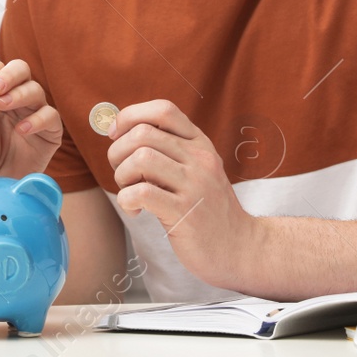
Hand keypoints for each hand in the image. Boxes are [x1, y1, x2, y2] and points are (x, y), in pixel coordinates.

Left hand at [0, 58, 62, 177]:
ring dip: (20, 94)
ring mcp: (34, 116)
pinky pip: (51, 117)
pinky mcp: (49, 134)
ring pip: (37, 90)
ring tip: (3, 106)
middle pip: (22, 72)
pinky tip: (22, 129)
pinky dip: (38, 119)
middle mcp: (17, 102)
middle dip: (10, 75)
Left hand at [107, 100, 257, 287]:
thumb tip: (122, 133)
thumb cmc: (207, 209)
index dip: (130, 116)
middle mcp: (199, 159)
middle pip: (143, 134)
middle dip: (117, 152)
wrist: (240, 246)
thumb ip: (169, 151)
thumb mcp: (196, 170)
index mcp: (200, 144)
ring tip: (129, 191)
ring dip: (122, 176)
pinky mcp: (185, 213)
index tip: (117, 136)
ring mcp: (194, 185)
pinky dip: (126, 200)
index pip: (163, 109)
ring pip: (140, 159)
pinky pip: (141, 193)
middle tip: (122, 174)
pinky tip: (135, 210)